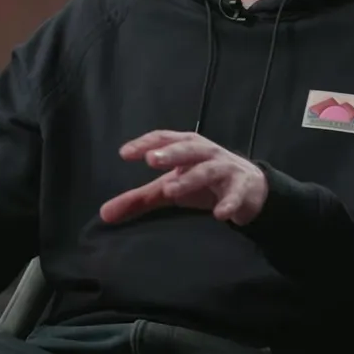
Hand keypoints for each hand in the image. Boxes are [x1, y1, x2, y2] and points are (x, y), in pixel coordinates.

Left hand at [99, 131, 268, 225]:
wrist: (248, 188)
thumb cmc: (201, 182)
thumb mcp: (169, 187)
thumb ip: (139, 199)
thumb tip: (104, 215)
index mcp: (185, 146)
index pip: (163, 139)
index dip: (145, 144)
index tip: (125, 153)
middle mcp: (205, 152)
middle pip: (187, 148)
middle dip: (170, 153)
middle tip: (151, 161)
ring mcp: (225, 168)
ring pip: (207, 170)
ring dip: (190, 179)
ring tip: (171, 190)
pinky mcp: (242, 187)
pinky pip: (235, 195)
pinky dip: (228, 204)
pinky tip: (220, 215)